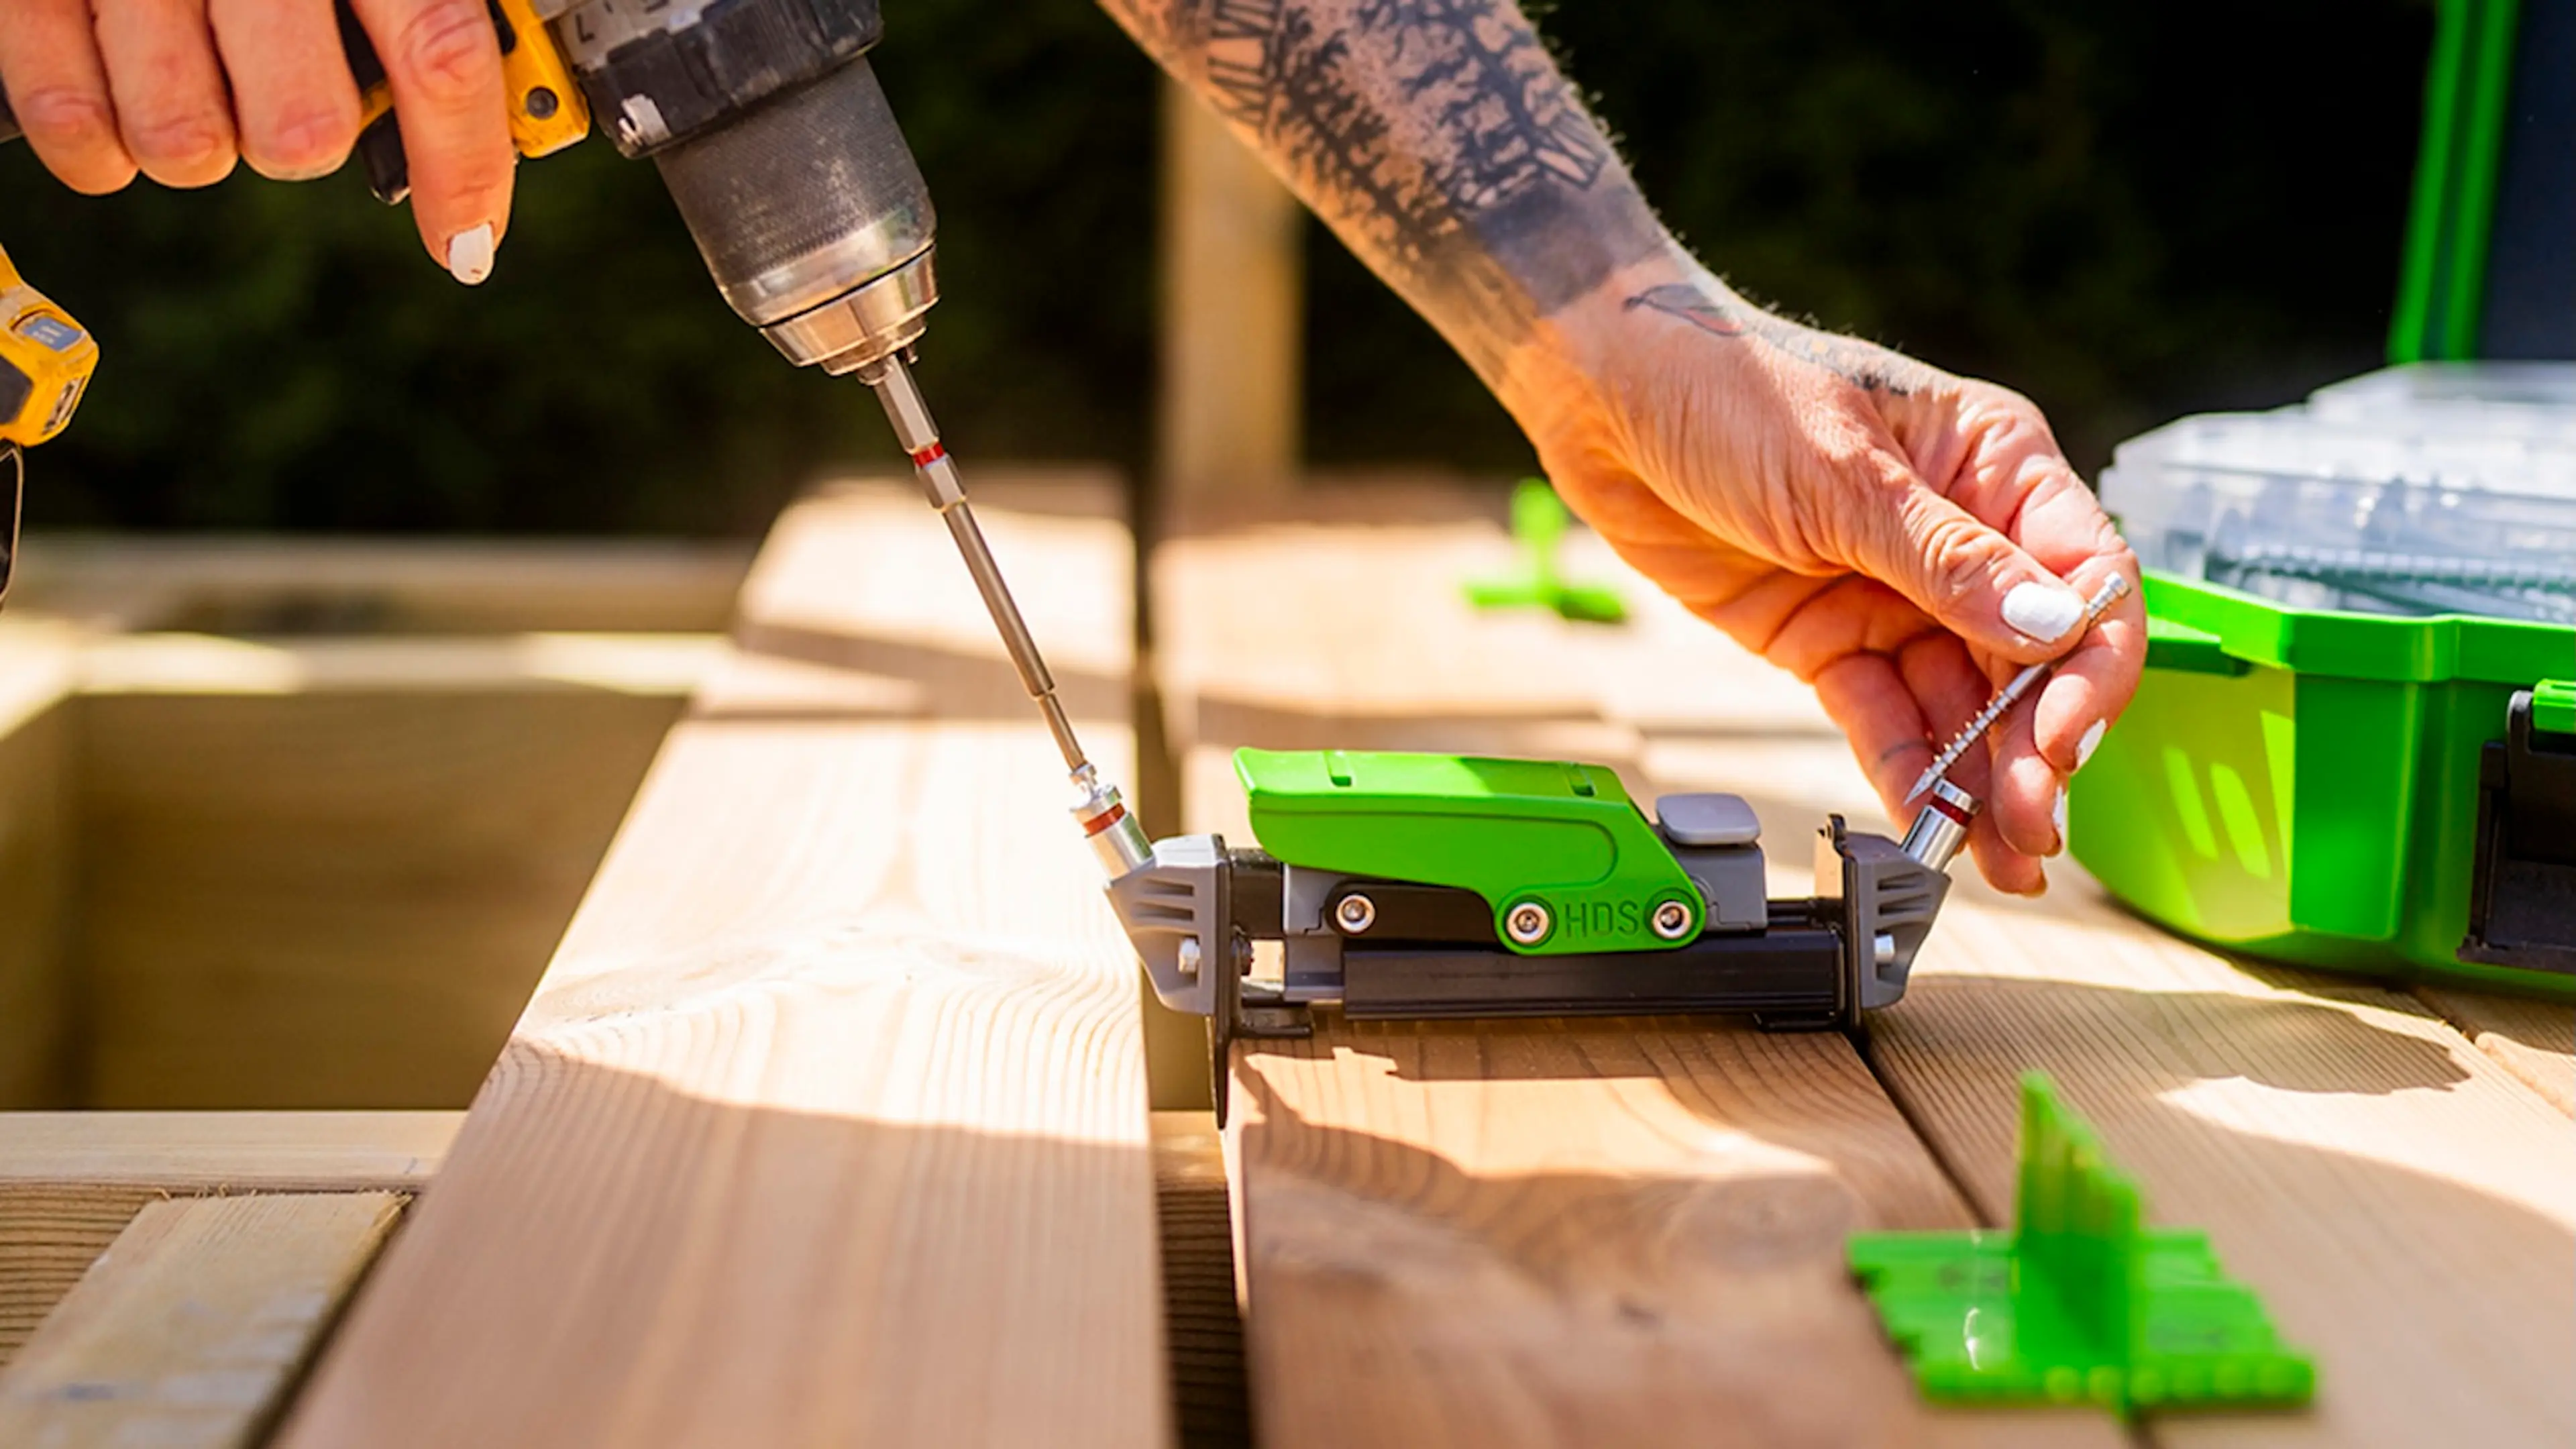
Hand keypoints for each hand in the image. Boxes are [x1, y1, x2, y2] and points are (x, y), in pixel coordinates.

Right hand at [0, 0, 513, 280]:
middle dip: (299, 139)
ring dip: (198, 136)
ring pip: (189, 148)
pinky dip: (99, 141)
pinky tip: (117, 90)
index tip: (467, 240)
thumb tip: (471, 99)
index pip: (442, 55)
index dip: (464, 168)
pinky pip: (73, 123)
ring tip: (190, 68)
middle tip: (277, 82)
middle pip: (304, 133)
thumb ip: (414, 1)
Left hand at [1501, 256, 2145, 894]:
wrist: (1608, 397)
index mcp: (1993, 465)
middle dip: (2036, 750)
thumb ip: (1945, 560)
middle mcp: (1961, 538)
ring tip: (2004, 861)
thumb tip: (2051, 629)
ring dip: (1983, 782)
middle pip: (2028, 662)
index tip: (2065, 739)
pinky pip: (1882, 717)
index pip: (2084, 578)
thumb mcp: (1840, 473)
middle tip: (2035, 832)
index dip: (2088, 668)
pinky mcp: (1831, 640)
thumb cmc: (1730, 387)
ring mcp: (1895, 596)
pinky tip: (1931, 827)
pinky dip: (1908, 772)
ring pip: (1961, 706)